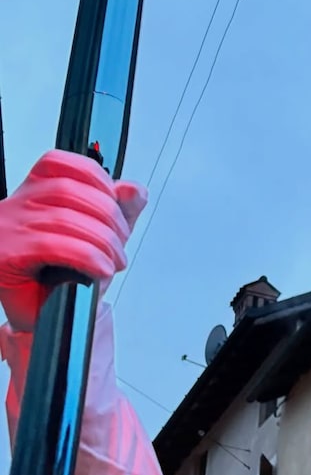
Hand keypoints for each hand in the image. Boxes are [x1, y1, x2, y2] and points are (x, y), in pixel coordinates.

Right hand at [0, 150, 146, 331]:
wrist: (44, 311)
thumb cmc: (64, 271)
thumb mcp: (100, 233)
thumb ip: (121, 209)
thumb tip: (134, 189)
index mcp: (35, 191)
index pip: (60, 163)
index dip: (96, 177)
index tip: (115, 201)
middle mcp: (18, 205)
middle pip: (69, 191)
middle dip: (108, 216)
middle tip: (120, 244)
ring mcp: (9, 229)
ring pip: (64, 218)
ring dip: (102, 240)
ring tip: (114, 260)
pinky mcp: (7, 255)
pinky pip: (54, 246)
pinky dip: (87, 256)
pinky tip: (100, 267)